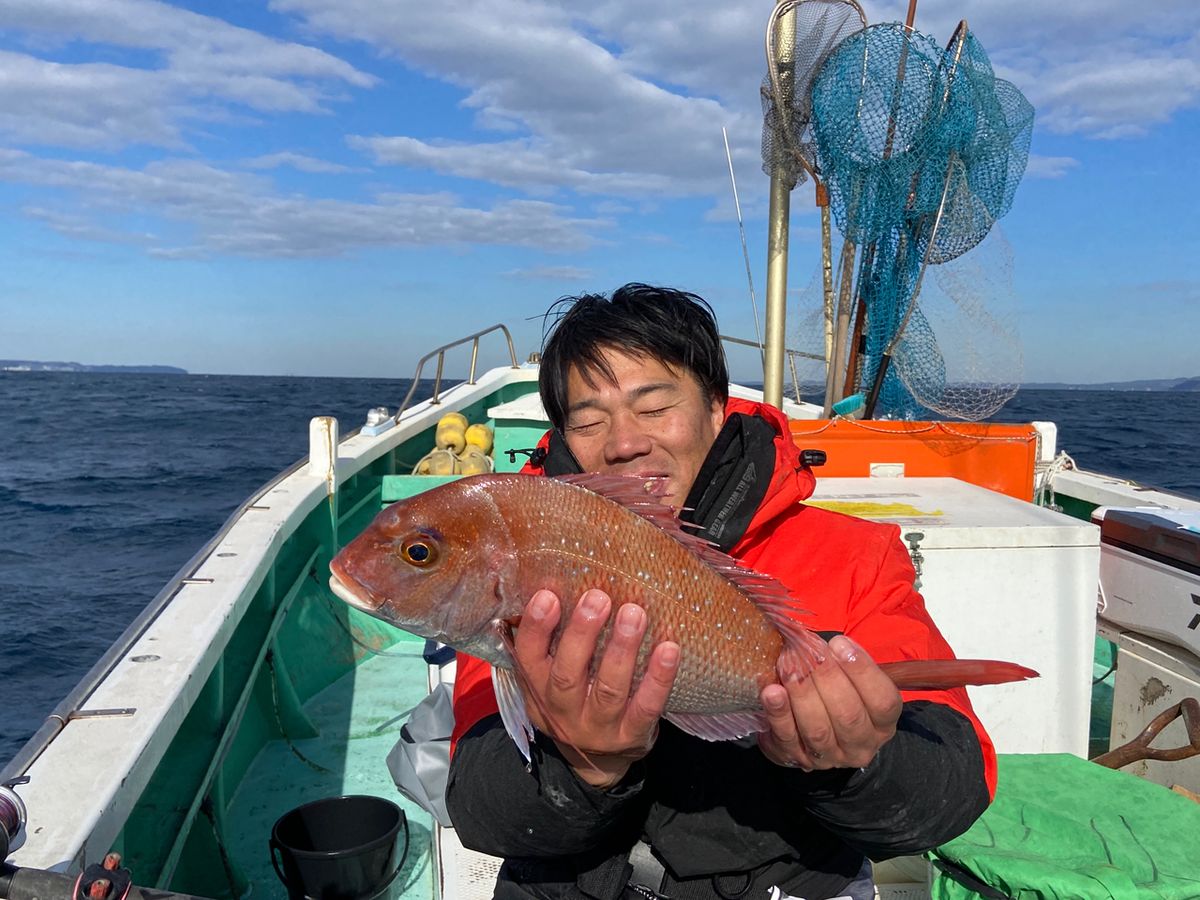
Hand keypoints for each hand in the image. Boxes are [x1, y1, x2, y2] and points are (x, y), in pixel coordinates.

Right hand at [512, 588, 679, 788]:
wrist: (596, 760)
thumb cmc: (573, 700)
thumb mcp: (548, 678)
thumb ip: (548, 642)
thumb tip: (550, 580)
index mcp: (539, 689)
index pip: (528, 658)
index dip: (536, 628)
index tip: (548, 595)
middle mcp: (564, 711)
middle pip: (567, 674)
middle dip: (582, 634)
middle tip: (598, 597)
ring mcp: (599, 727)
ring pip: (609, 689)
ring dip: (622, 649)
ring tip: (634, 613)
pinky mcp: (632, 736)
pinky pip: (647, 707)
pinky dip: (658, 678)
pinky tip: (669, 649)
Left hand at [757, 635, 901, 770]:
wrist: (809, 728)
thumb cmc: (835, 692)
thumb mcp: (850, 678)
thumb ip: (843, 660)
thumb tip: (819, 640)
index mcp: (882, 722)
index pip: (883, 701)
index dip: (862, 671)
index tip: (839, 644)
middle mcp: (861, 744)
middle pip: (848, 715)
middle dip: (827, 678)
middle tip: (809, 653)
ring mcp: (830, 757)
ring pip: (818, 730)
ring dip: (802, 694)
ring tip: (788, 666)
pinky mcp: (797, 759)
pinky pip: (787, 738)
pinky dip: (779, 713)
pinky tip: (772, 692)